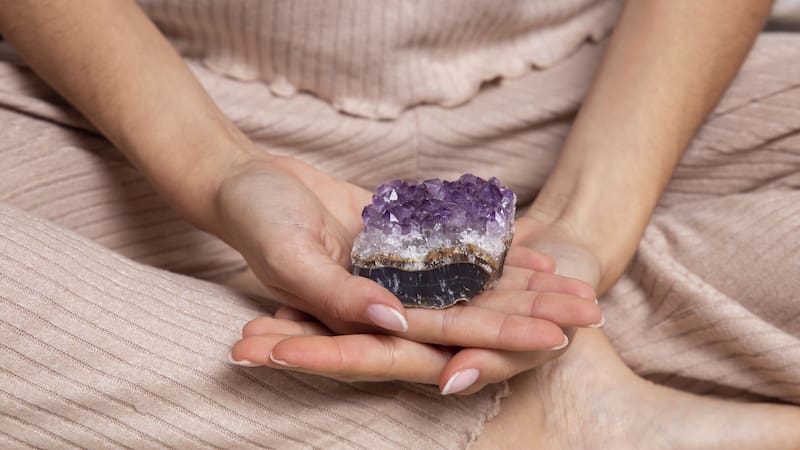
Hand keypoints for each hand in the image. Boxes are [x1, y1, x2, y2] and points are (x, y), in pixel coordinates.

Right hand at [229, 201, 603, 393]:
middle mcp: (387, 302)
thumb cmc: (255, 218)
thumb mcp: (287, 254)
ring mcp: (396, 272)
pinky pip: (453, 251)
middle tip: (590, 312)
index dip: (498, 337)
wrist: (244, 181)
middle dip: (530, 315)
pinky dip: (490, 251)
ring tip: (576, 287)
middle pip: (470, 314)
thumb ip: (335, 292)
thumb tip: (392, 317)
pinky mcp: (399, 242)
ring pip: (469, 285)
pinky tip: (532, 253)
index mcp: (362, 316)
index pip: (442, 334)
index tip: (553, 338)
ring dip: (522, 287)